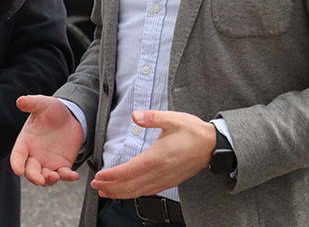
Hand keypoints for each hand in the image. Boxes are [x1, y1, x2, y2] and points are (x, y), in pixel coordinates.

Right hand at [10, 95, 83, 186]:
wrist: (71, 115)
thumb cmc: (53, 110)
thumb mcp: (44, 104)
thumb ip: (33, 103)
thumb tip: (21, 100)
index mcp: (25, 142)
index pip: (17, 156)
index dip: (16, 164)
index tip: (18, 170)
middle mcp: (34, 155)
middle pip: (30, 171)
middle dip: (33, 177)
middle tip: (39, 179)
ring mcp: (48, 162)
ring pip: (45, 177)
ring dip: (48, 180)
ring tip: (55, 176)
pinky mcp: (62, 165)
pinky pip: (63, 174)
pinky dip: (67, 177)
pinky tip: (73, 175)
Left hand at [90, 110, 215, 198]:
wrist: (212, 146)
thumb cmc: (193, 132)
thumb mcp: (172, 119)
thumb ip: (152, 118)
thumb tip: (135, 115)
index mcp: (157, 157)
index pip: (128, 171)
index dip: (111, 176)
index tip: (99, 176)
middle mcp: (160, 172)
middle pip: (130, 186)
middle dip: (110, 187)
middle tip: (95, 186)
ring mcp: (165, 179)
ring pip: (138, 192)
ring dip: (120, 193)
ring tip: (105, 192)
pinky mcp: (169, 182)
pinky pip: (148, 192)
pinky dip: (134, 193)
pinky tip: (128, 191)